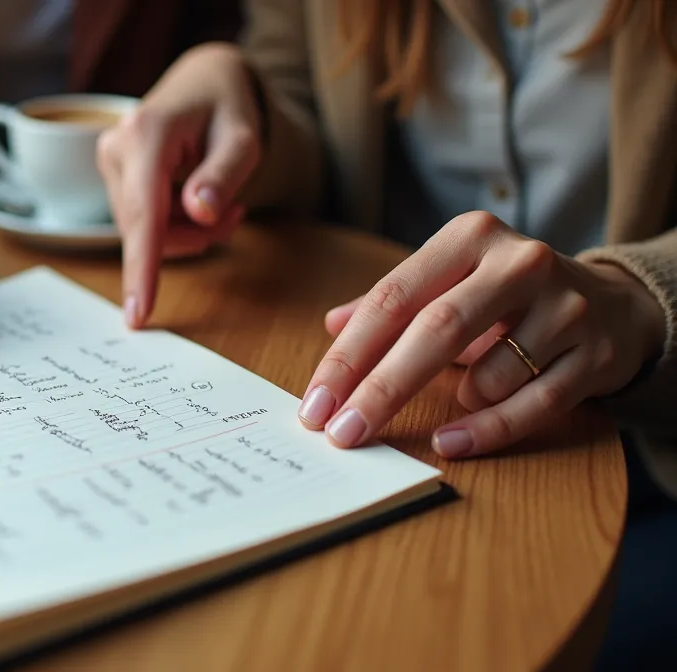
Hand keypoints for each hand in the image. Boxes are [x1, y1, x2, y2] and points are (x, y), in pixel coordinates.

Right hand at [97, 42, 262, 327]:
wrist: (204, 81)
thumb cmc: (227, 107)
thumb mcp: (244, 138)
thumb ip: (224, 176)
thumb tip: (199, 212)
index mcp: (146, 135)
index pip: (144, 215)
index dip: (142, 268)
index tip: (138, 314)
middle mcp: (116, 149)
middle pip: (147, 230)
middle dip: (193, 237)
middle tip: (235, 216)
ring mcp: (109, 163)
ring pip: (144, 232)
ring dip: (187, 232)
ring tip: (221, 204)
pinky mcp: (113, 177)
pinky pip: (142, 223)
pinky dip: (174, 224)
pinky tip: (197, 201)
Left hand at [298, 211, 666, 457]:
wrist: (614, 305)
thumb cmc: (506, 299)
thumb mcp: (449, 283)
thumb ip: (391, 302)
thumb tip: (332, 325)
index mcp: (470, 238)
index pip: (392, 299)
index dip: (349, 356)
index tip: (316, 404)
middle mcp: (520, 262)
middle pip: (436, 330)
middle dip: (381, 389)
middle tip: (342, 433)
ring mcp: (566, 306)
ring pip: (488, 374)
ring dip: (455, 400)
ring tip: (451, 404)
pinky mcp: (597, 353)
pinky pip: (533, 404)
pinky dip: (487, 430)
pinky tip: (450, 442)